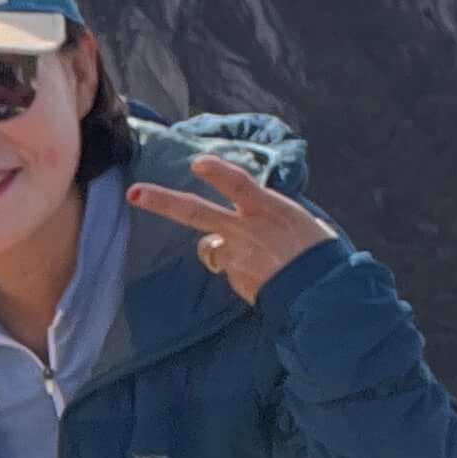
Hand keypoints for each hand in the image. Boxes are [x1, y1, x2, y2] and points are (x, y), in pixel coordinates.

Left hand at [125, 152, 337, 304]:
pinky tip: (263, 276)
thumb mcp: (300, 219)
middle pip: (195, 212)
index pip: (237, 183)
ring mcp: (236, 257)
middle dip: (162, 201)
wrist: (322, 294)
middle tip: (134, 193)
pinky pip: (228, 270)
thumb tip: (256, 213)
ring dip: (218, 248)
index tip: (196, 163)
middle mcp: (246, 231)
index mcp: (268, 209)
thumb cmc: (319, 251)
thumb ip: (269, 212)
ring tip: (253, 256)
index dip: (216, 171)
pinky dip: (239, 271)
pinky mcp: (235, 280)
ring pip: (209, 247)